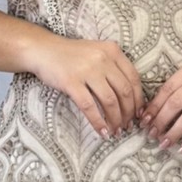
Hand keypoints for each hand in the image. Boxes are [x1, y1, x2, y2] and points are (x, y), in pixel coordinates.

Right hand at [26, 35, 144, 138]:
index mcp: (112, 51)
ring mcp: (87, 70)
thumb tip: (129, 98)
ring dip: (115, 120)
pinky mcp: (71, 82)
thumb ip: (113, 68)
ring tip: (116, 131)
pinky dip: (98, 122)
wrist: (43, 50)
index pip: (133, 78)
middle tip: (127, 125)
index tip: (138, 113)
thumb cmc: (71, 55)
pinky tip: (102, 132)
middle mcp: (102, 59)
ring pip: (110, 101)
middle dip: (129, 113)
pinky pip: (89, 107)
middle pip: (124, 91)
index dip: (138, 99)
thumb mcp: (97, 53)